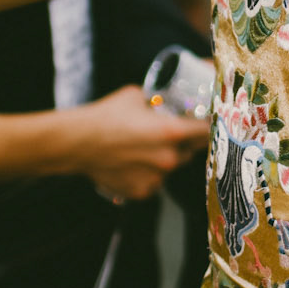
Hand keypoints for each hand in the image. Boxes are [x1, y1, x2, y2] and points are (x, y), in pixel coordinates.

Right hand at [73, 84, 207, 201]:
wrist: (79, 143)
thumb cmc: (107, 115)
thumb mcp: (137, 95)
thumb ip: (158, 100)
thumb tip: (166, 98)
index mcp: (172, 132)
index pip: (207, 130)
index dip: (210, 125)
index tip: (208, 121)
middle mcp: (169, 158)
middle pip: (192, 150)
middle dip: (187, 141)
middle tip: (174, 132)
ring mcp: (157, 178)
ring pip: (173, 167)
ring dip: (167, 158)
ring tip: (147, 147)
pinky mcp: (143, 192)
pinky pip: (156, 181)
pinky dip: (151, 173)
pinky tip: (135, 161)